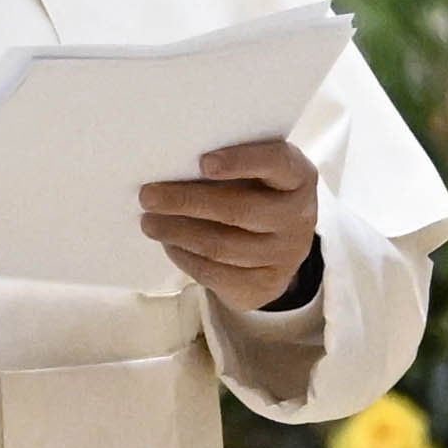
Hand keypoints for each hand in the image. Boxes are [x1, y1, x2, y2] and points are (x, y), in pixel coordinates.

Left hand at [139, 138, 322, 316]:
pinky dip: (185, 257)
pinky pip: (216, 273)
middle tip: (148, 196)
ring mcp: (285, 255)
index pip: (277, 162)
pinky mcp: (265, 285)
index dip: (241, 162)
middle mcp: (298, 217)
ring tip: (149, 222)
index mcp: (299, 177)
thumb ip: (228, 166)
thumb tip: (172, 167)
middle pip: (239, 210)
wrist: (280, 247)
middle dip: (187, 202)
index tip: (203, 162)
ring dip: (178, 232)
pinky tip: (169, 243)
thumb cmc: (258, 194)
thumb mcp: (257, 174)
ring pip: (222, 246)